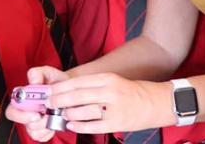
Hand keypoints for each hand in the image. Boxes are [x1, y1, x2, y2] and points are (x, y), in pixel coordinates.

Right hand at [4, 66, 70, 141]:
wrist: (69, 91)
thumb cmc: (56, 82)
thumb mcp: (48, 73)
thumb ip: (38, 73)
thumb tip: (33, 81)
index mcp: (23, 99)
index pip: (11, 111)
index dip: (21, 115)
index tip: (37, 113)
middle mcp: (25, 112)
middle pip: (22, 124)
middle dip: (36, 122)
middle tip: (48, 116)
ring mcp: (32, 122)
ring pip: (33, 131)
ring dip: (46, 125)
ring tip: (55, 115)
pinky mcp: (40, 131)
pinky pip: (42, 136)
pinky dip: (50, 131)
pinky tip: (55, 121)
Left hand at [48, 73, 169, 133]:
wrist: (156, 103)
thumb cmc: (132, 92)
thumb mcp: (113, 81)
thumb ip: (94, 85)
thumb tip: (69, 91)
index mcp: (108, 78)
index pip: (79, 82)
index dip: (61, 87)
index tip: (49, 91)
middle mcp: (109, 91)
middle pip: (77, 95)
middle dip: (59, 100)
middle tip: (49, 103)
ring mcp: (113, 108)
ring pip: (83, 111)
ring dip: (68, 113)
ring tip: (60, 114)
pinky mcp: (116, 123)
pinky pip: (93, 125)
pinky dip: (79, 125)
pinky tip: (71, 125)